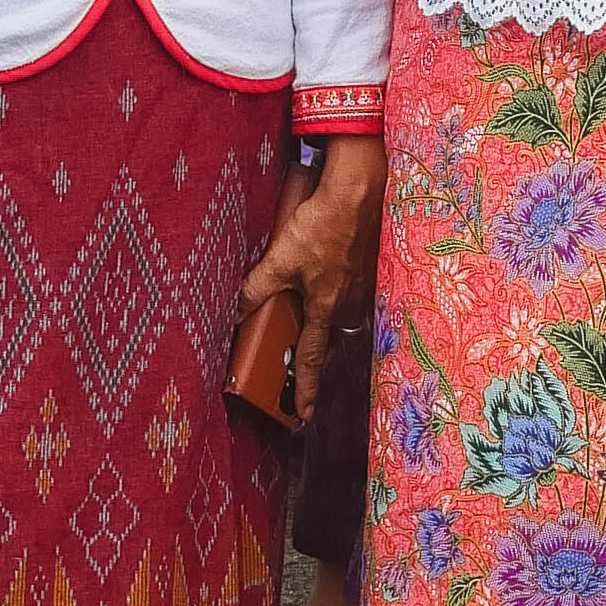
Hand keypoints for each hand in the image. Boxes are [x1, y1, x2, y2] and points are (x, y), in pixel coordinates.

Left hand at [234, 133, 384, 365]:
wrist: (359, 192)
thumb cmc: (323, 226)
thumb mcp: (281, 259)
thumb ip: (257, 287)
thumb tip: (235, 309)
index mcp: (327, 307)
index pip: (312, 357)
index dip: (306, 387)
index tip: (304, 414)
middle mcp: (349, 303)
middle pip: (332, 335)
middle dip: (320, 345)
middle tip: (307, 352)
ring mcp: (363, 284)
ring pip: (344, 312)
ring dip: (331, 313)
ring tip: (317, 302)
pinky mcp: (370, 263)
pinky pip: (354, 289)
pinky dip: (343, 287)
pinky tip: (334, 269)